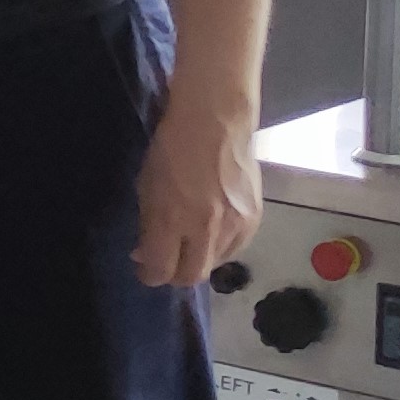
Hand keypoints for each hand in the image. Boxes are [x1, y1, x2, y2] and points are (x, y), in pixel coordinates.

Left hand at [133, 94, 259, 287]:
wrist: (216, 123)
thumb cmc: (172, 149)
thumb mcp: (146, 186)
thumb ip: (148, 225)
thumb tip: (145, 254)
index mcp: (172, 220)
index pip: (160, 271)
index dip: (149, 274)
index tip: (145, 266)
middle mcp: (205, 230)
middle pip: (190, 277)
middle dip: (174, 274)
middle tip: (167, 260)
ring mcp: (234, 226)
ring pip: (214, 265)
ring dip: (198, 259)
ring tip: (190, 240)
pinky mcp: (254, 220)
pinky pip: (235, 249)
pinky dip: (220, 247)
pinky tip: (212, 230)